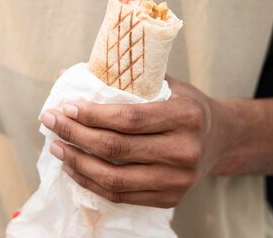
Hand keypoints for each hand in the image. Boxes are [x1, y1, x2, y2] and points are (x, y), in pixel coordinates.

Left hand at [40, 76, 224, 207]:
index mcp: (186, 115)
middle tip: (50, 121)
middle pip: (117, 148)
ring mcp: (178, 180)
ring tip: (56, 146)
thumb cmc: (184, 104)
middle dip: (75, 134)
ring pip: (115, 179)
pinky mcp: (170, 199)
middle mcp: (185, 150)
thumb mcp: (164, 83)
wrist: (222, 139)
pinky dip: (91, 182)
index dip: (92, 114)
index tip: (65, 105)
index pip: (129, 118)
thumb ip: (121, 79)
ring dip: (78, 162)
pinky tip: (73, 167)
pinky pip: (122, 196)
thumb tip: (66, 73)